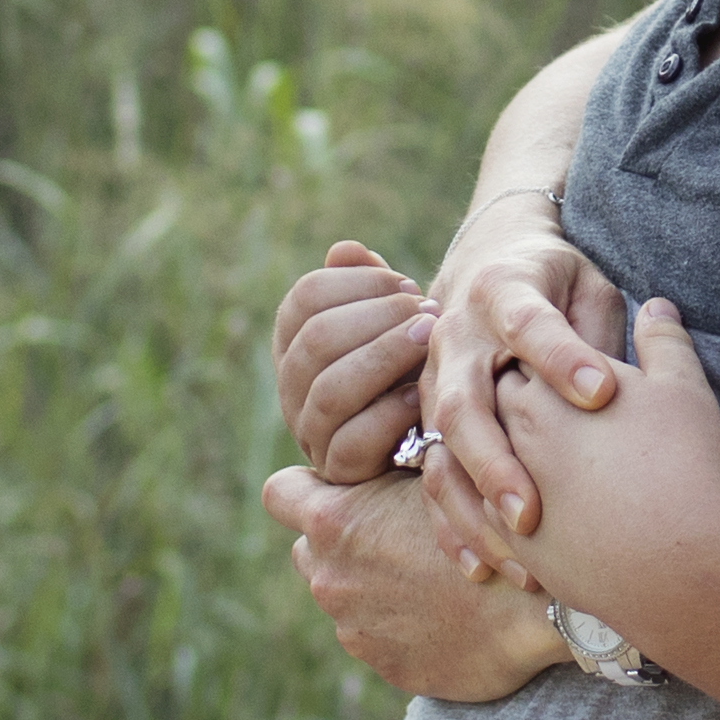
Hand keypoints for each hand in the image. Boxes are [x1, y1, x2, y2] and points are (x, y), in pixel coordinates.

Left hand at [262, 462, 562, 701]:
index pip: (279, 492)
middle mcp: (331, 578)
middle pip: (311, 548)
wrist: (539, 604)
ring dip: (370, 582)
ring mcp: (354, 628)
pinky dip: (398, 620)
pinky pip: (376, 633)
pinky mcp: (384, 666)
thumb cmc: (493, 522)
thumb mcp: (438, 470)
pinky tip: (444, 608)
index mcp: (335, 523)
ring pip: (344, 593)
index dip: (306, 485)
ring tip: (428, 572)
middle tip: (396, 528)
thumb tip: (378, 450)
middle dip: (342, 538)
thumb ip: (391, 467)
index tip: (341, 484)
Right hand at [276, 242, 429, 486]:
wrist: (427, 426)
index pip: (306, 298)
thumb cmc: (407, 360)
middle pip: (317, 340)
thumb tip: (344, 251)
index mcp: (295, 339)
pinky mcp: (338, 469)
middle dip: (379, 318)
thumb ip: (368, 283)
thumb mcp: (391, 317)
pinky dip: (390, 414)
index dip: (359, 283)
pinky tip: (421, 393)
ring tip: (428, 339)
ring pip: (331, 391)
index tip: (407, 284)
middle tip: (428, 312)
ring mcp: (310, 430)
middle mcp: (291, 385)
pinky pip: (353, 442)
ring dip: (386, 358)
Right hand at [414, 222, 627, 579]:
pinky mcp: (429, 423)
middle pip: (464, 403)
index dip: (564, 358)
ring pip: (440, 451)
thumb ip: (599, 327)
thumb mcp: (588, 286)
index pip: (531, 325)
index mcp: (502, 291)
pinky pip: (432, 481)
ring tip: (517, 551)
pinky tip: (486, 567)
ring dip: (474, 506)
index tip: (604, 393)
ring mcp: (436, 384)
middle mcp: (457, 339)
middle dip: (495, 461)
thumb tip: (629, 365)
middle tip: (530, 511)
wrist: (490, 266)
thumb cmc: (557, 281)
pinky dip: (455, 527)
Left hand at [502, 303, 719, 645]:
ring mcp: (503, 487)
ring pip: (474, 467)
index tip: (554, 375)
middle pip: (489, 408)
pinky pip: (480, 522)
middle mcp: (514, 429)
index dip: (535, 363)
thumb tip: (656, 306)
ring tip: (530, 482)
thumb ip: (664, 340)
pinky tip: (524, 526)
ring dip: (494, 471)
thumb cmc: (685, 465)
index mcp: (544, 382)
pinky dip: (491, 520)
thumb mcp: (683, 388)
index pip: (519, 360)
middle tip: (540, 425)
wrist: (680, 561)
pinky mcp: (510, 540)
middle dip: (503, 413)